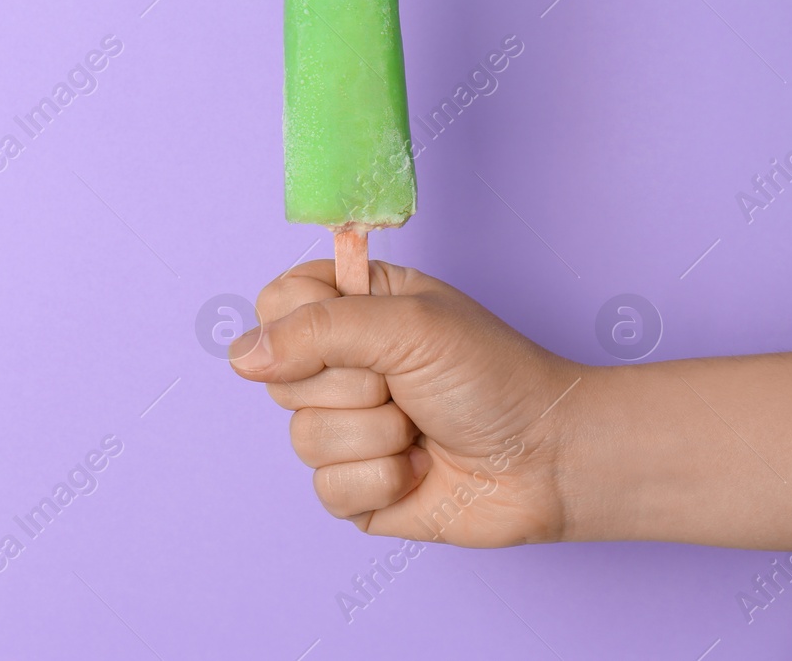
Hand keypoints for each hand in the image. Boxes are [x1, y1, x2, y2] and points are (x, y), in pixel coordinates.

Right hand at [229, 259, 584, 547]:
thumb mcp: (407, 326)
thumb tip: (241, 357)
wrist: (550, 459)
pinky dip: (382, 481)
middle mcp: (339, 367)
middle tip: (404, 384)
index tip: (351, 328)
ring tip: (421, 430)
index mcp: (350, 309)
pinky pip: (326, 488)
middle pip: (279, 377)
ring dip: (376, 437)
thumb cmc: (495, 377)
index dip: (297, 322)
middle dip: (352, 387)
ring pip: (301, 438)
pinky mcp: (355, 488)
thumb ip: (317, 329)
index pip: (274, 304)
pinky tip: (420, 471)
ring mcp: (344, 430)